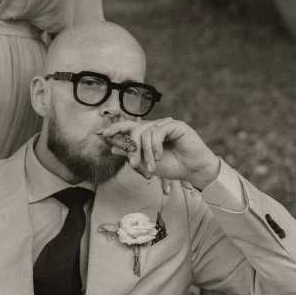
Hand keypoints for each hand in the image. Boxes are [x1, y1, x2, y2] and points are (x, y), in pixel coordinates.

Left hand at [100, 117, 220, 189]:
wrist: (194, 170)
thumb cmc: (173, 166)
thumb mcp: (147, 163)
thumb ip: (132, 154)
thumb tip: (113, 146)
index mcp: (148, 134)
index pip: (129, 127)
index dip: (115, 128)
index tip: (102, 134)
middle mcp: (156, 126)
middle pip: (135, 129)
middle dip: (132, 148)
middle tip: (134, 164)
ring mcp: (165, 124)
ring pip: (145, 132)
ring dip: (145, 152)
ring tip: (151, 166)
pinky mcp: (176, 125)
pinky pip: (157, 132)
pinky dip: (155, 146)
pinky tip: (159, 156)